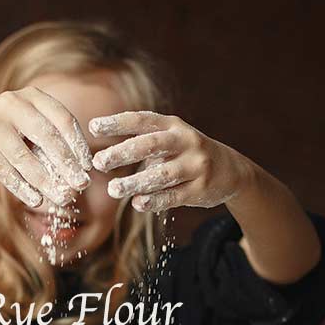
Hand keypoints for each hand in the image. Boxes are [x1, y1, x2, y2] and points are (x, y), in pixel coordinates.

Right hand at [0, 87, 92, 207]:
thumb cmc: (9, 132)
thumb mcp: (30, 127)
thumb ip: (52, 142)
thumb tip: (81, 172)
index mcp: (32, 96)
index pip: (63, 118)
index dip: (77, 145)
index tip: (88, 168)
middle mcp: (11, 102)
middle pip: (45, 135)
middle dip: (66, 164)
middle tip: (81, 186)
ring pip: (22, 155)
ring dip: (44, 180)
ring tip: (61, 199)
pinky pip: (2, 168)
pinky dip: (20, 186)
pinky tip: (35, 200)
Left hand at [89, 111, 255, 211]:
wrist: (232, 171)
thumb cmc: (188, 154)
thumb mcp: (171, 138)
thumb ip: (142, 142)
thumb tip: (101, 154)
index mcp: (173, 126)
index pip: (142, 120)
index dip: (117, 123)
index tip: (93, 127)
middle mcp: (186, 142)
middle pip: (151, 145)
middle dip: (123, 153)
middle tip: (99, 162)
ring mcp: (195, 166)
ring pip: (162, 174)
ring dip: (135, 182)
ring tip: (113, 189)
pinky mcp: (200, 189)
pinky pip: (174, 196)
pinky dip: (155, 200)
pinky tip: (138, 204)